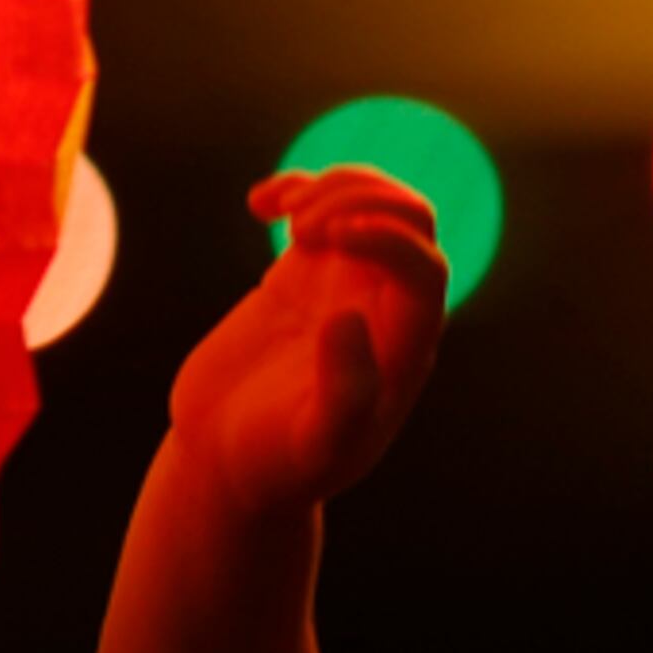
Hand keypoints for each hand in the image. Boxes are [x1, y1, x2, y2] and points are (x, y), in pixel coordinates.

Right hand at [167, 167, 449, 514]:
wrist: (227, 464)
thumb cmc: (276, 465)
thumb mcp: (312, 444)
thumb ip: (343, 391)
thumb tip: (351, 318)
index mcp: (403, 348)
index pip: (425, 270)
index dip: (389, 239)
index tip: (330, 239)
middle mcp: (384, 309)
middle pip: (411, 220)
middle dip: (362, 202)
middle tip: (300, 231)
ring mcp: (345, 285)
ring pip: (372, 201)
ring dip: (334, 186)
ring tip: (284, 212)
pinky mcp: (303, 274)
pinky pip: (319, 208)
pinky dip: (295, 188)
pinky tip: (258, 204)